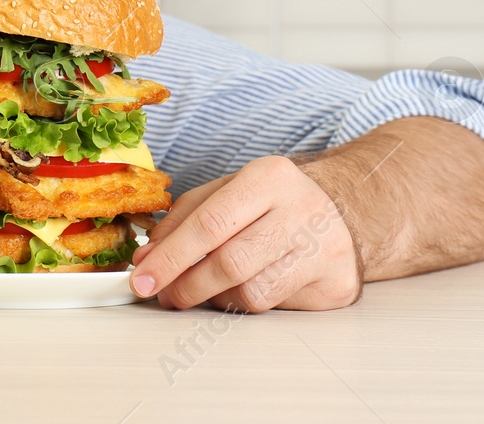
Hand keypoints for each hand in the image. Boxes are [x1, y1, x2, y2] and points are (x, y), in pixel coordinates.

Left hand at [127, 155, 361, 312]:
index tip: (142, 277)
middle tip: (163, 294)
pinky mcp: (337, 283)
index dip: (170, 256)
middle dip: (186, 284)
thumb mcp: (227, 192)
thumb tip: (147, 259)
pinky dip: (243, 303)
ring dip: (213, 298)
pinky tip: (235, 290)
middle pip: (230, 261)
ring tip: (198, 290)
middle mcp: (302, 210)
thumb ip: (183, 220)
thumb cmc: (271, 203)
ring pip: (251, 292)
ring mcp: (326, 249)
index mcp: (269, 177)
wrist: (340, 211)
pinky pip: (273, 306)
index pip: (209, 223)